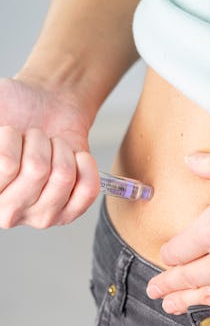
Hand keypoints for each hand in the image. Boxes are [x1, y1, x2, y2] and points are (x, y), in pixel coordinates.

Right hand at [0, 77, 98, 227]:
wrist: (44, 109)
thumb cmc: (11, 110)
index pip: (6, 162)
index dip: (11, 137)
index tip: (11, 133)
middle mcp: (6, 211)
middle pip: (37, 169)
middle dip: (39, 140)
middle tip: (35, 138)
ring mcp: (40, 216)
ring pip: (63, 175)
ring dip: (61, 149)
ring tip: (53, 146)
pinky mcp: (69, 212)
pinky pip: (87, 189)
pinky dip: (86, 164)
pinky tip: (76, 157)